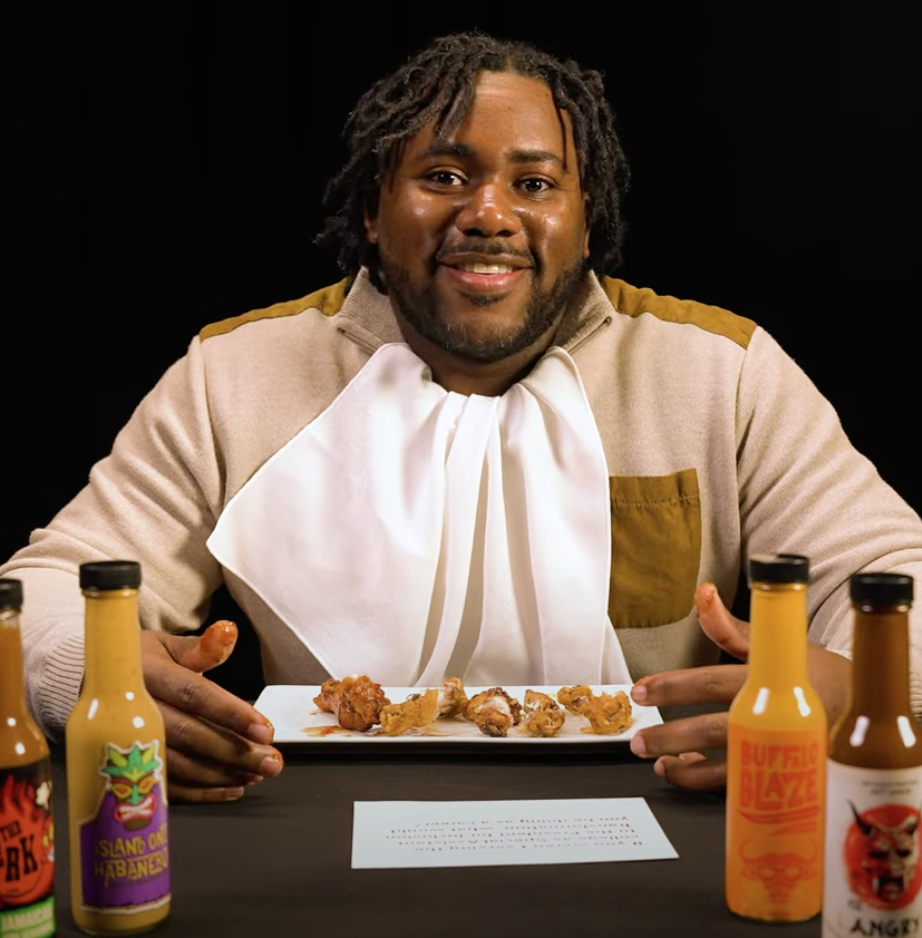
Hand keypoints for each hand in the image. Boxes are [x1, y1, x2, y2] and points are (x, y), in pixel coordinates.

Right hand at [141, 621, 283, 802]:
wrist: (93, 683)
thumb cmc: (141, 661)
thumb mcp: (166, 645)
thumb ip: (201, 647)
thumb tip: (228, 631)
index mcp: (148, 675)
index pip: (194, 695)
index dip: (231, 713)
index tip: (265, 730)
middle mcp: (135, 710)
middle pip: (189, 735)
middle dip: (233, 751)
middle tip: (271, 761)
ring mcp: (126, 743)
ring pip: (177, 765)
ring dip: (221, 774)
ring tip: (256, 774)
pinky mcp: (124, 768)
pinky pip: (164, 785)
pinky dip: (199, 792)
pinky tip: (231, 789)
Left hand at [628, 583, 849, 791]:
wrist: (870, 713)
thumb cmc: (819, 675)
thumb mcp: (778, 644)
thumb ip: (731, 627)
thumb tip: (703, 592)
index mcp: (769, 681)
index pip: (712, 681)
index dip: (674, 686)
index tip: (641, 689)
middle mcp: (774, 719)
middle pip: (716, 729)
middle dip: (672, 735)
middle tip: (639, 739)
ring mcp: (782, 752)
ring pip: (728, 767)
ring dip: (687, 769)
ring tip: (659, 763)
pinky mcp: (787, 777)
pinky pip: (744, 787)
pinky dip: (710, 783)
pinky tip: (687, 773)